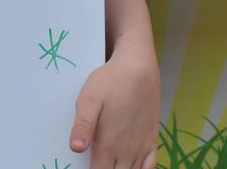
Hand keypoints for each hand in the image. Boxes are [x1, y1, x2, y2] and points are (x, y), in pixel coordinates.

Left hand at [69, 51, 159, 168]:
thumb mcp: (89, 99)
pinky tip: (130, 168)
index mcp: (108, 144)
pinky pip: (150, 167)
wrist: (139, 68)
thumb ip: (83, 126)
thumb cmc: (111, 81)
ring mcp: (141, 147)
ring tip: (110, 165)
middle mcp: (126, 150)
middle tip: (95, 164)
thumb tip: (75, 148)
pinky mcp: (151, 140)